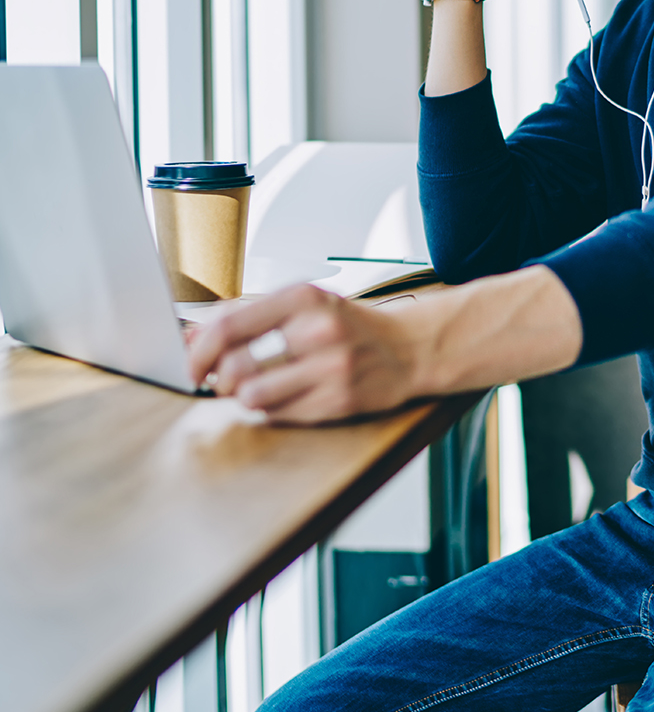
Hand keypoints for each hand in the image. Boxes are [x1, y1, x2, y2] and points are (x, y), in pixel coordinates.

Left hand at [187, 267, 582, 424]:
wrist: (409, 348)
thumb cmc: (347, 326)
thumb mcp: (302, 306)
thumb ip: (248, 317)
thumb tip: (189, 334)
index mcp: (303, 297)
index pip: (230, 324)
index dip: (198, 350)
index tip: (187, 364)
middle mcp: (318, 330)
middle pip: (236, 366)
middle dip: (218, 380)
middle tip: (221, 380)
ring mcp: (331, 368)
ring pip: (252, 396)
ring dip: (242, 397)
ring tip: (254, 389)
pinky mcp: (339, 401)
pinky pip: (278, 414)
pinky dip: (269, 409)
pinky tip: (284, 397)